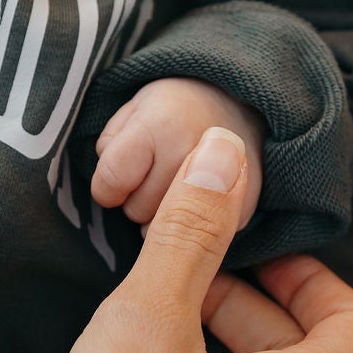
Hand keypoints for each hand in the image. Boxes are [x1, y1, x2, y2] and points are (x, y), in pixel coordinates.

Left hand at [92, 78, 266, 232]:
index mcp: (164, 123)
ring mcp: (229, 183)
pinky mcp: (245, 208)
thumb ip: (111, 149)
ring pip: (164, 233)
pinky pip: (198, 245)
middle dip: (137, 196)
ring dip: (162, 215)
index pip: (113, 180)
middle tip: (155, 171)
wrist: (236, 107)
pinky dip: (192, 229)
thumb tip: (117, 193)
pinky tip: (200, 201)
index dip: (106, 183)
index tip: (116, 178)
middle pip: (137, 210)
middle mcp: (200, 153)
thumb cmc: (172, 112)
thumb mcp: (132, 113)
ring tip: (176, 183)